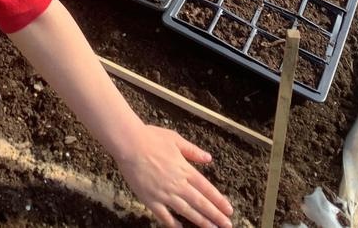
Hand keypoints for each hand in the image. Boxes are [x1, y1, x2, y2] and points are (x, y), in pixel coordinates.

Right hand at [114, 124, 233, 227]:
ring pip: (187, 212)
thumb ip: (193, 151)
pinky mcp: (150, 199)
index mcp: (185, 169)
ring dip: (201, 222)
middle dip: (215, 216)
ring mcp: (164, 193)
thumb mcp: (175, 139)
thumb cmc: (151, 138)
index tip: (228, 210)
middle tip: (227, 225)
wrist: (129, 143)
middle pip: (200, 203)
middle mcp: (178, 184)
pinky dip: (173, 224)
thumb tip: (208, 158)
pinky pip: (164, 216)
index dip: (219, 201)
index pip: (207, 189)